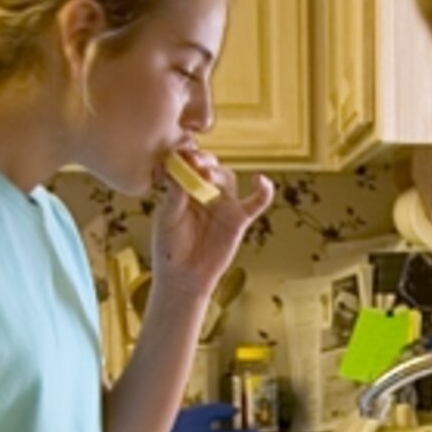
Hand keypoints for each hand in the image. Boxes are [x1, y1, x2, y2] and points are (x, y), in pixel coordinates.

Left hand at [151, 148, 274, 294]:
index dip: (187, 156)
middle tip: (194, 163)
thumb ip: (174, 196)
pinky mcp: (239, 219)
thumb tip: (177, 171)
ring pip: (228, 178)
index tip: (180, 155)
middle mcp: (205, 192)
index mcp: (184, 188)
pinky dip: (264, 191)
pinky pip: (256, 203)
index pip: (189, 164)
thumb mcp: (167, 219)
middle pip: (210, 166)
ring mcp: (223, 204)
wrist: (183, 277)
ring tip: (208, 176)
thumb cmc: (170, 248)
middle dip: (203, 162)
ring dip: (219, 173)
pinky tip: (261, 181)